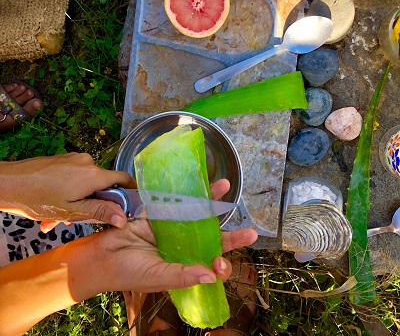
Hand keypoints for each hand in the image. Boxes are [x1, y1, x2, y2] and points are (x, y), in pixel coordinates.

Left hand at [1, 153, 135, 230]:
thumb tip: (123, 218)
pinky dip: (68, 191)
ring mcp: (75, 159)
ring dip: (76, 201)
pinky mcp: (64, 159)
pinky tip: (51, 205)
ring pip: (86, 183)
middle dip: (91, 204)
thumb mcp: (71, 210)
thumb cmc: (38, 198)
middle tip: (72, 220)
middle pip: (102, 185)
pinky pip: (74, 177)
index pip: (124, 179)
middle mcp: (88, 162)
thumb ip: (100, 212)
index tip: (126, 206)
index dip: (129, 192)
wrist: (9, 182)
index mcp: (94, 175)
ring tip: (55, 217)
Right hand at [87, 180, 257, 294]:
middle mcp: (182, 246)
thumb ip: (184, 275)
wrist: (100, 257)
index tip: (223, 264)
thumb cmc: (128, 273)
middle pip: (210, 238)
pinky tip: (199, 182)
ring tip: (225, 186)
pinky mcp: (158, 211)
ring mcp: (171, 228)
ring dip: (211, 202)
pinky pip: (175, 200)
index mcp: (183, 264)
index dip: (220, 262)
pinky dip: (187, 191)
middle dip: (230, 235)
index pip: (208, 263)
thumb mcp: (158, 277)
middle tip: (251, 232)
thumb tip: (212, 276)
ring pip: (197, 214)